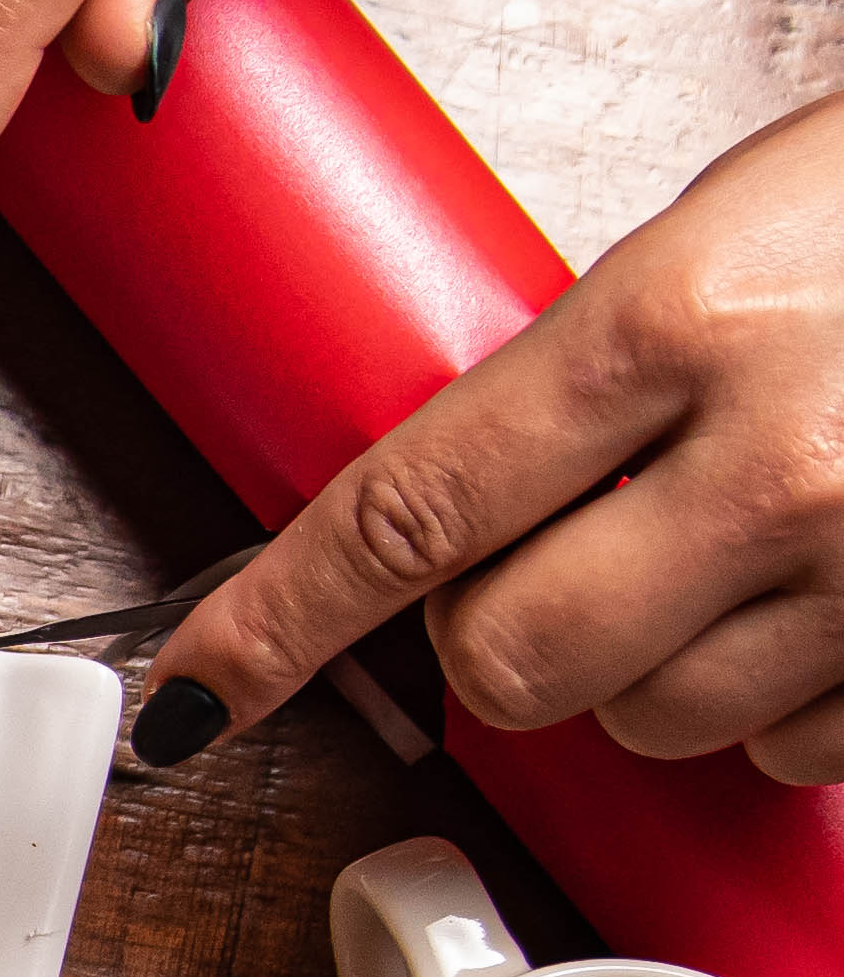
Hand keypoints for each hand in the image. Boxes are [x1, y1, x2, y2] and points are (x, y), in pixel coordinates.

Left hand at [148, 93, 843, 778]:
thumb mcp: (734, 229)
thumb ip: (587, 376)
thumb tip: (436, 518)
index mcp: (679, 325)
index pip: (405, 514)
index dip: (275, 621)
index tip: (197, 686)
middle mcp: (780, 462)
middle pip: (510, 664)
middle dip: (507, 632)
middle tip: (578, 544)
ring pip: (649, 718)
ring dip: (659, 659)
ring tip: (750, 531)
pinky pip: (791, 746)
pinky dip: (788, 692)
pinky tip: (835, 583)